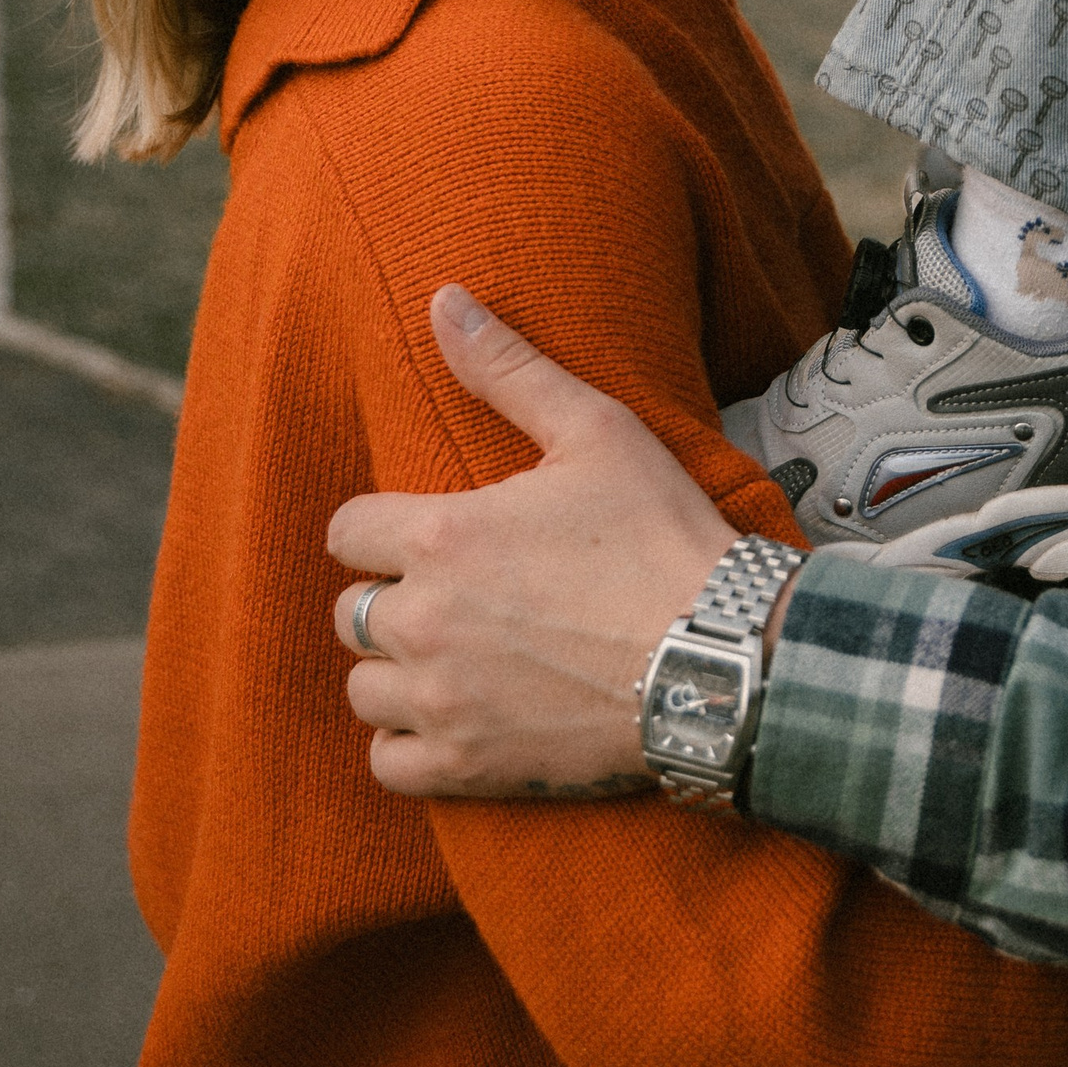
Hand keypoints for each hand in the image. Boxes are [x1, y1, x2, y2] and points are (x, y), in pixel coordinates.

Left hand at [327, 284, 737, 800]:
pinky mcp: (466, 766)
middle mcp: (424, 621)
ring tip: (456, 656)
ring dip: (398, 671)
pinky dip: (409, 744)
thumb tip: (444, 300)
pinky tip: (455, 716)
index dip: (383, 525)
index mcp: (442, 536)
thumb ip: (509, 367)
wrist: (721, 657)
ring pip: (364, 687)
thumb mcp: (596, 430)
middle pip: (351, 609)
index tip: (427, 531)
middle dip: (394, 595)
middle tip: (459, 592)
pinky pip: (387, 763)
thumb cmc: (661, 537)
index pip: (346, 529)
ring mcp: (440, 701)